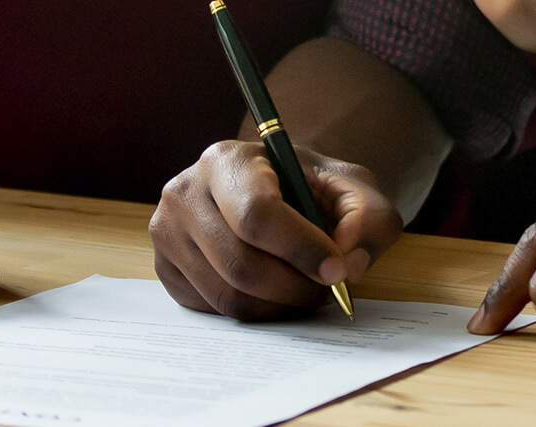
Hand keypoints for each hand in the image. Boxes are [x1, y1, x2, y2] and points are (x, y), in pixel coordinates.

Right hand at [150, 141, 402, 320]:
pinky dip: (253, 311)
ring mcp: (167, 233)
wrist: (271, 188)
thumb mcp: (352, 188)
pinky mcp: (166, 268)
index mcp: (226, 160)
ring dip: (278, 306)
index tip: (336, 270)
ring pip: (227, 295)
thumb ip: (369, 218)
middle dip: (294, 288)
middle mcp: (184, 193)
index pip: (256, 215)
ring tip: (304, 289)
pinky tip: (273, 290)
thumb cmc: (308, 187)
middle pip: (241, 265)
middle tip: (326, 289)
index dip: (302, 250)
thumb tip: (348, 263)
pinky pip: (213, 309)